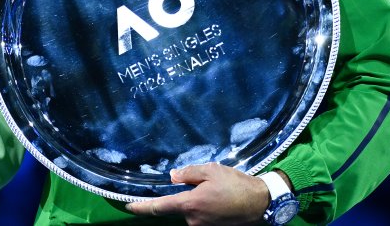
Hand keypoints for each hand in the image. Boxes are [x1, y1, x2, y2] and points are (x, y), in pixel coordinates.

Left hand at [125, 163, 270, 224]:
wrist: (262, 203)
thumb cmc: (236, 185)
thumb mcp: (211, 170)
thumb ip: (188, 172)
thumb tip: (172, 177)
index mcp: (190, 204)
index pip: (158, 207)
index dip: (141, 207)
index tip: (128, 206)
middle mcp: (193, 220)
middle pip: (178, 206)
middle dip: (185, 195)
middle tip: (206, 184)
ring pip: (191, 211)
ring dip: (197, 200)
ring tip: (218, 190)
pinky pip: (201, 216)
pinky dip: (206, 206)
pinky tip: (220, 197)